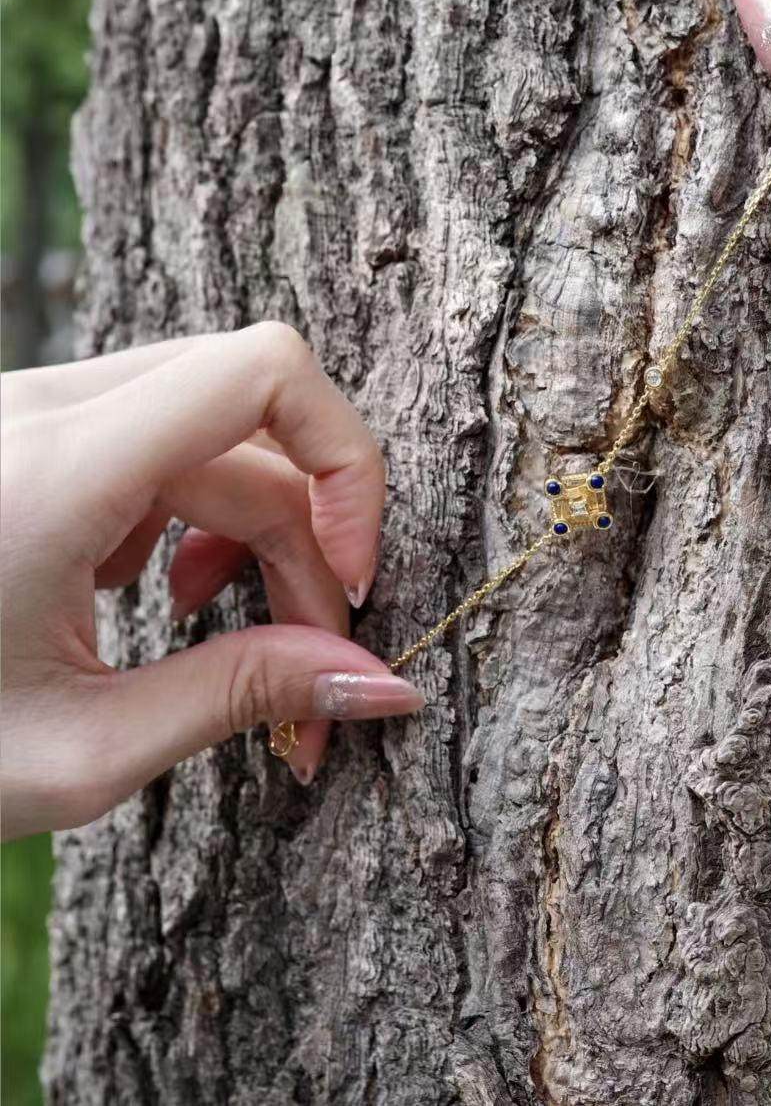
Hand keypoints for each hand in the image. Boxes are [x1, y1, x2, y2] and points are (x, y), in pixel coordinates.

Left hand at [0, 324, 422, 840]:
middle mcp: (39, 410)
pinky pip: (150, 436)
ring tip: (216, 625)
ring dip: (250, 528)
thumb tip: (384, 684)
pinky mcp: (20, 434)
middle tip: (309, 667)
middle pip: (251, 425)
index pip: (266, 371)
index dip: (346, 465)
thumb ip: (243, 696)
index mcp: (53, 470)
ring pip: (207, 429)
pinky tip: (146, 589)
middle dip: (305, 542)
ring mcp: (23, 412)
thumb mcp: (81, 749)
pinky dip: (188, 510)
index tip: (348, 583)